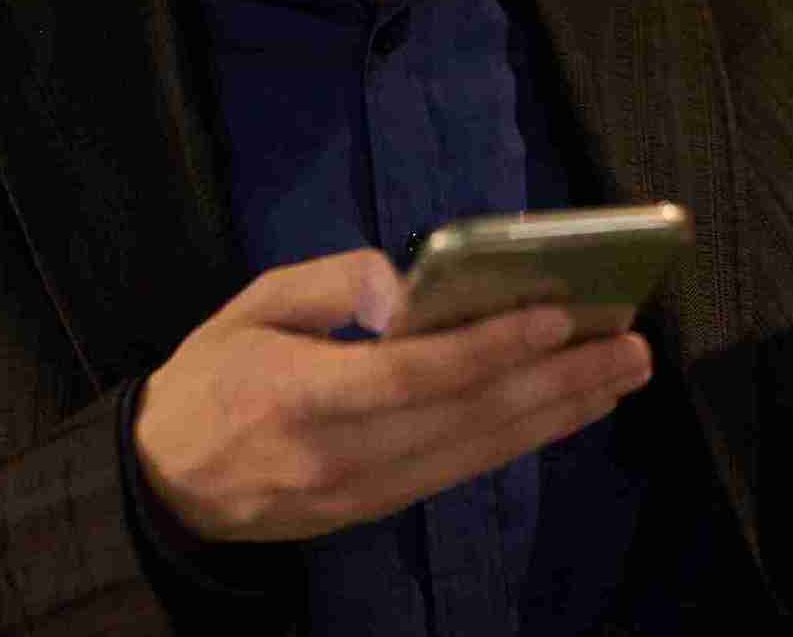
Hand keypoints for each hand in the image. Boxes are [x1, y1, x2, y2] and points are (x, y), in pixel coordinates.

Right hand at [132, 248, 651, 542]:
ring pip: (477, 452)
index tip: (557, 314)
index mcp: (302, 393)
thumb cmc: (213, 376)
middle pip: (466, 419)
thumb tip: (408, 284)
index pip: (414, 374)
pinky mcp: (375, 510)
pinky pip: (460, 471)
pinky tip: (565, 411)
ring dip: (558, 414)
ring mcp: (361, 493)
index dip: (490, 347)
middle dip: (558, 381)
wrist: (163, 483)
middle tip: (629, 347)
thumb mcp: (251, 304)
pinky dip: (521, 439)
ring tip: (619, 376)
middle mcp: (340, 453)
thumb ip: (330, 283)